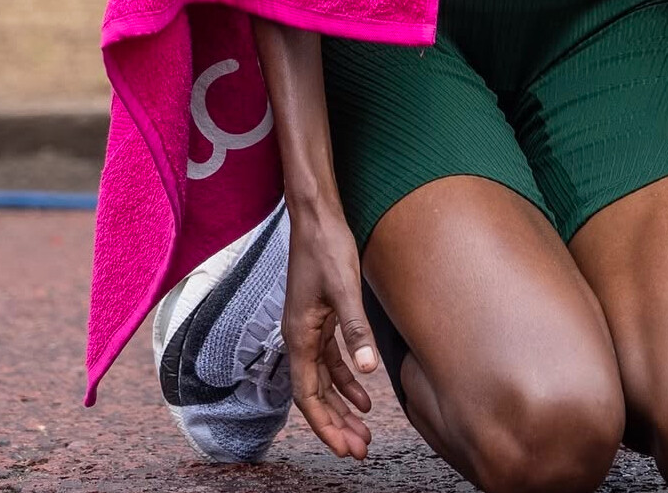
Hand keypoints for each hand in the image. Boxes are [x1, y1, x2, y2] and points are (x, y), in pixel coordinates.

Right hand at [282, 200, 379, 458]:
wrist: (316, 217)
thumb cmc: (327, 248)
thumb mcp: (345, 289)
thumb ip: (356, 331)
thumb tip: (368, 371)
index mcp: (299, 337)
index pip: (308, 397)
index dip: (326, 425)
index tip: (345, 448)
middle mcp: (298, 338)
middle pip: (314, 394)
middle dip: (335, 424)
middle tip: (359, 449)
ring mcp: (307, 328)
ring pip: (322, 380)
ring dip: (341, 404)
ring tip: (363, 429)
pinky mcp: (319, 317)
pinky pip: (329, 359)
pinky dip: (345, 378)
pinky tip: (364, 390)